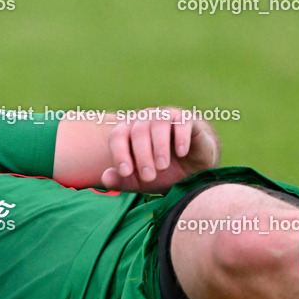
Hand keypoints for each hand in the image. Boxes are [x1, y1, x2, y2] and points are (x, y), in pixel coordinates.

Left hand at [100, 107, 219, 192]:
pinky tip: (181, 153)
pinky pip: (182, 122)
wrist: (193, 172)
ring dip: (159, 147)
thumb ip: (121, 181)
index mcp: (129, 131)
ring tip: (162, 167)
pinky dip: (180, 137)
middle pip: (138, 131)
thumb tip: (105, 178)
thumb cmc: (162, 174)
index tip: (126, 173)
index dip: (119, 153)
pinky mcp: (187, 119)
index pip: (118, 136)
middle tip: (149, 176)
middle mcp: (145, 120)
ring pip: (158, 124)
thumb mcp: (140, 182)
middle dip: (142, 156)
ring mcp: (166, 116)